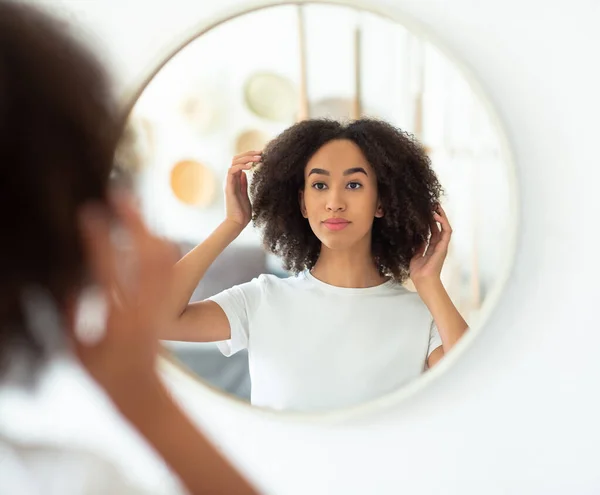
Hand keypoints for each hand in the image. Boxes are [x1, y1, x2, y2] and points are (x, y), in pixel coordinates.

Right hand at [74, 192, 177, 405]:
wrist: (140, 388)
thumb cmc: (103, 372)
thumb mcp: (79, 349)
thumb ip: (73, 315)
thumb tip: (69, 281)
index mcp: (119, 320)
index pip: (108, 271)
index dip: (99, 240)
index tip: (89, 213)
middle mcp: (144, 308)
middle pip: (146, 257)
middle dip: (134, 223)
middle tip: (121, 196)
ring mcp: (158, 305)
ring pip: (163, 261)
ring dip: (149, 230)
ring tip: (135, 207)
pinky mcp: (164, 304)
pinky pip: (168, 270)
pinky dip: (159, 246)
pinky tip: (150, 232)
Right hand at [225, 150, 260, 228]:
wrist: (237, 223)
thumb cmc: (242, 211)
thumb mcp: (245, 194)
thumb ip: (243, 183)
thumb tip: (244, 173)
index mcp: (235, 180)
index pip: (239, 162)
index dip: (249, 156)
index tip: (261, 154)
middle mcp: (230, 179)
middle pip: (236, 159)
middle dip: (249, 154)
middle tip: (261, 153)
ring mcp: (229, 182)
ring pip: (234, 162)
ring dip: (247, 158)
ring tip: (258, 158)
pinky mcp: (228, 187)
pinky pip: (232, 171)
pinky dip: (241, 166)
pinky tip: (250, 166)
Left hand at [409, 205, 451, 285]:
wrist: (422, 280)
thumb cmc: (419, 271)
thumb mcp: (415, 255)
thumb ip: (418, 246)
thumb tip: (417, 237)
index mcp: (432, 247)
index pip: (433, 230)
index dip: (430, 220)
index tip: (426, 211)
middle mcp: (439, 245)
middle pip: (440, 226)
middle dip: (437, 215)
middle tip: (433, 204)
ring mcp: (442, 245)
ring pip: (445, 226)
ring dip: (441, 216)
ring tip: (436, 206)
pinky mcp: (443, 246)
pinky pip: (446, 232)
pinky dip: (443, 222)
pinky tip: (437, 215)